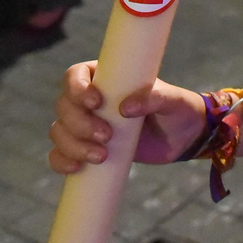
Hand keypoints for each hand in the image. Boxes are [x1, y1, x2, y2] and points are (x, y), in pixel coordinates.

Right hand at [47, 61, 207, 174]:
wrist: (183, 138)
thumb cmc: (176, 109)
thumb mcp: (171, 99)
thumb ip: (153, 97)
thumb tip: (125, 108)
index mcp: (105, 77)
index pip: (75, 75)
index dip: (77, 88)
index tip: (96, 103)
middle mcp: (89, 100)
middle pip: (64, 107)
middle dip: (80, 124)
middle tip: (107, 136)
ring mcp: (86, 125)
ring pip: (60, 131)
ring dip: (73, 145)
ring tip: (102, 156)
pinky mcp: (86, 148)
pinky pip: (60, 154)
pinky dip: (61, 161)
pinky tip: (76, 167)